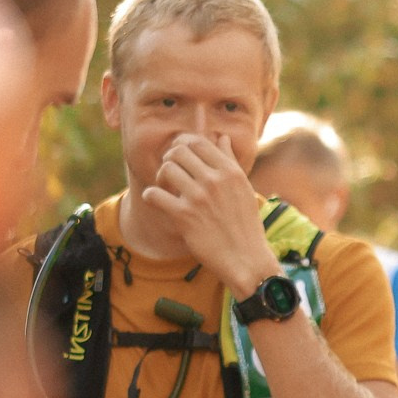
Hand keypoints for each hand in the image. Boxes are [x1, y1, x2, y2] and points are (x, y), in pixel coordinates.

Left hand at [138, 132, 280, 295]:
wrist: (246, 259)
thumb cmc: (245, 224)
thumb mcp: (244, 188)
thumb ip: (230, 161)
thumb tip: (223, 138)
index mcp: (231, 172)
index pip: (198, 142)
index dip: (183, 145)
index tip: (180, 158)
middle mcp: (215, 181)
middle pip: (178, 151)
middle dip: (170, 159)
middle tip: (171, 174)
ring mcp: (199, 198)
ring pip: (166, 169)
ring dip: (161, 177)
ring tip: (166, 189)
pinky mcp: (184, 217)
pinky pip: (154, 194)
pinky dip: (151, 196)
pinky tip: (158, 201)